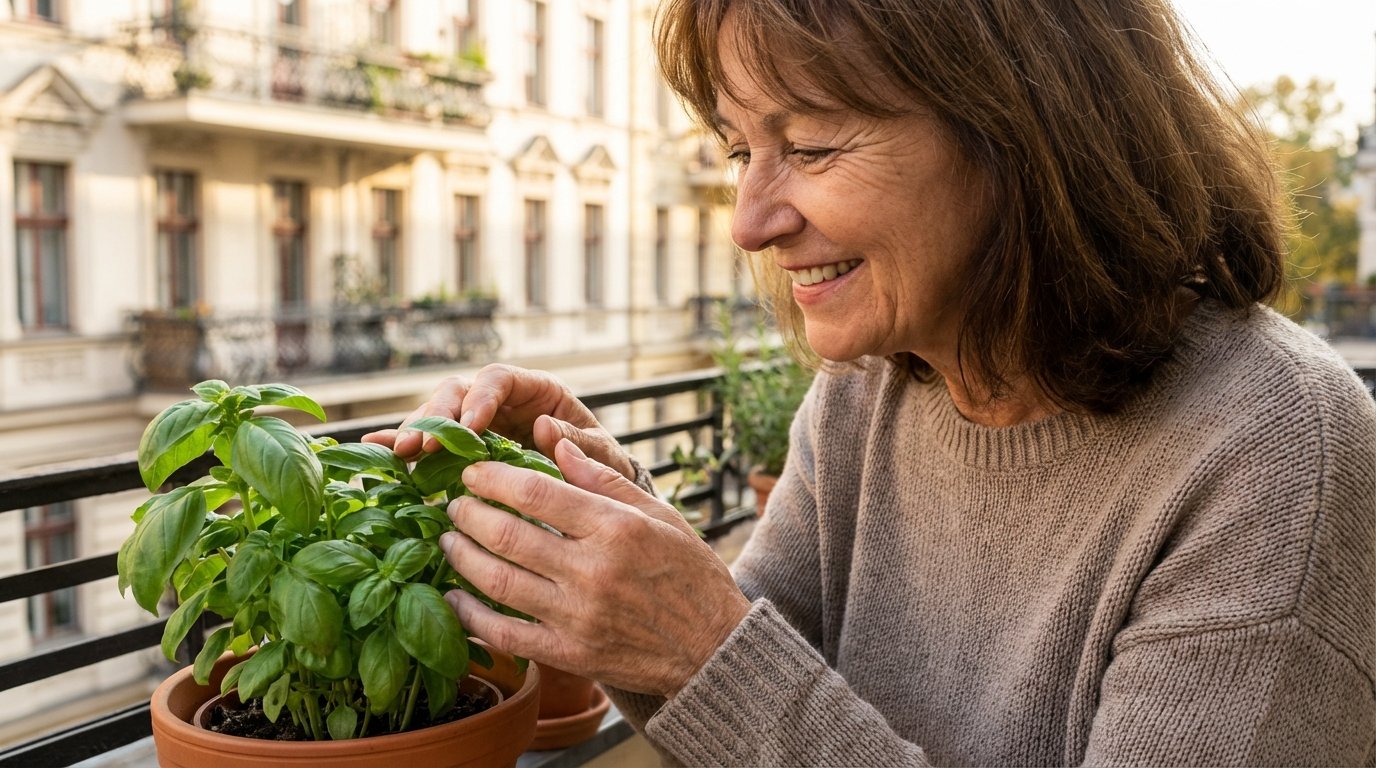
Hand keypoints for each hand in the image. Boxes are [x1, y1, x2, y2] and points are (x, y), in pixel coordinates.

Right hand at [362, 364, 635, 481]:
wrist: (593, 491)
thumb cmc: (599, 465)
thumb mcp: (599, 453)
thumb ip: (579, 441)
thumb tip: (544, 427)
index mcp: (535, 389)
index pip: (499, 379)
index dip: (480, 398)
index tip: (469, 427)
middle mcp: (499, 399)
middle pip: (457, 392)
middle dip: (436, 416)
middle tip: (420, 445)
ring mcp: (475, 421)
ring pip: (436, 413)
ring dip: (415, 431)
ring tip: (399, 454)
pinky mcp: (459, 446)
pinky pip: (427, 439)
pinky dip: (401, 442)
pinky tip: (373, 448)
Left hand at [439, 438, 751, 697]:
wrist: (713, 649)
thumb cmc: (688, 573)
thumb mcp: (659, 514)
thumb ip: (604, 480)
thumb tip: (557, 444)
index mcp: (615, 528)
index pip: (535, 493)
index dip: (493, 478)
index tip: (473, 472)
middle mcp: (592, 571)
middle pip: (506, 534)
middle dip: (467, 514)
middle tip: (453, 504)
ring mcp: (577, 616)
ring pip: (496, 582)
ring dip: (461, 557)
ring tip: (448, 541)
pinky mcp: (569, 653)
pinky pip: (505, 634)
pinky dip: (471, 616)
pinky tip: (455, 598)